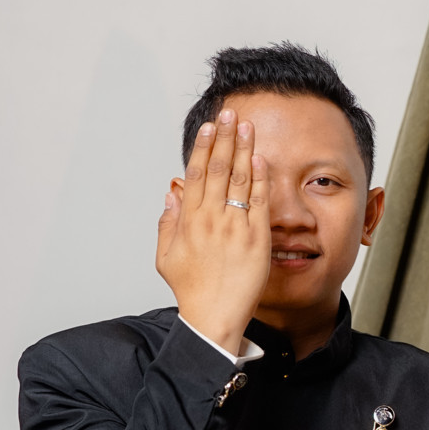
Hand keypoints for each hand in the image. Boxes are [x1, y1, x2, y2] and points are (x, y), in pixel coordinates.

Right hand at [156, 108, 270, 354]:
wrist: (214, 317)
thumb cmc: (191, 290)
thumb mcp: (166, 257)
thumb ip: (167, 224)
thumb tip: (171, 195)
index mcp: (189, 221)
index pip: (195, 174)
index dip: (203, 147)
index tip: (209, 126)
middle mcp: (211, 219)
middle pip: (217, 169)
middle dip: (224, 138)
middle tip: (230, 112)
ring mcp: (235, 228)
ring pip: (239, 180)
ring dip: (244, 149)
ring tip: (247, 126)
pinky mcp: (256, 240)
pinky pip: (259, 203)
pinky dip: (261, 179)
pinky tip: (262, 158)